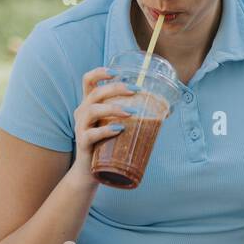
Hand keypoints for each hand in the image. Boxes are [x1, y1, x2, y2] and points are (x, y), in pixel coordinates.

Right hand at [66, 67, 135, 185]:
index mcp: (89, 104)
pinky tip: (119, 129)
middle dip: (116, 88)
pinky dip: (106, 130)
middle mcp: (82, 113)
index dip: (100, 73)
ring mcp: (81, 128)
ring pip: (92, 110)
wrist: (89, 172)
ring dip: (113, 108)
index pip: (88, 80)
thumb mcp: (115, 126)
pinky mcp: (83, 144)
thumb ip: (129, 116)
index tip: (116, 72)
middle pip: (95, 93)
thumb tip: (163, 111)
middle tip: (135, 90)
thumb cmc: (106, 145)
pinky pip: (91, 134)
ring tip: (131, 112)